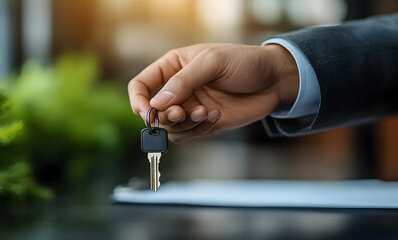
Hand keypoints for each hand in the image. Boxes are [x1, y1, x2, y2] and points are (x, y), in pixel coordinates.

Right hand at [128, 43, 298, 141]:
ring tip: (206, 112)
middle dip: (166, 116)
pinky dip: (199, 129)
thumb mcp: (212, 62)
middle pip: (154, 111)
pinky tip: (216, 116)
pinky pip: (189, 134)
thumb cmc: (244, 62)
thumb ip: (183, 81)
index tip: (146, 111)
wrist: (273, 80)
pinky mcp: (203, 122)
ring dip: (184, 124)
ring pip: (170, 127)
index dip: (138, 100)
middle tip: (182, 112)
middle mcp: (177, 89)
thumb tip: (156, 104)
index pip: (141, 85)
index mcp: (173, 67)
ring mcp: (190, 107)